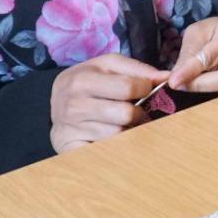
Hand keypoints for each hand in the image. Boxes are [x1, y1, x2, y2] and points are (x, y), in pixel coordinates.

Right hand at [50, 54, 167, 152]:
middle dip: (137, 112)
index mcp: (82, 80)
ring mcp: (70, 130)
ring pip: (119, 134)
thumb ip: (137, 69)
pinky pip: (108, 151)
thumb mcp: (107, 66)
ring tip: (120, 122)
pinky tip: (111, 137)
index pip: (129, 87)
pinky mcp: (71, 149)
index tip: (143, 90)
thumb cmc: (87, 82)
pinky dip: (116, 146)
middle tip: (133, 110)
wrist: (52, 105)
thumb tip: (166, 77)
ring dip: (127, 129)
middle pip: (126, 114)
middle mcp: (73, 105)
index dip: (144, 89)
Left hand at [169, 17, 217, 92]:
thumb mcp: (200, 32)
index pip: (213, 56)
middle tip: (179, 85)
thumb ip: (189, 54)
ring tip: (193, 80)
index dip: (191, 70)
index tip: (173, 82)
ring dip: (205, 88)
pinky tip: (206, 84)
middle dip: (199, 85)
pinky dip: (214, 92)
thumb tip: (176, 79)